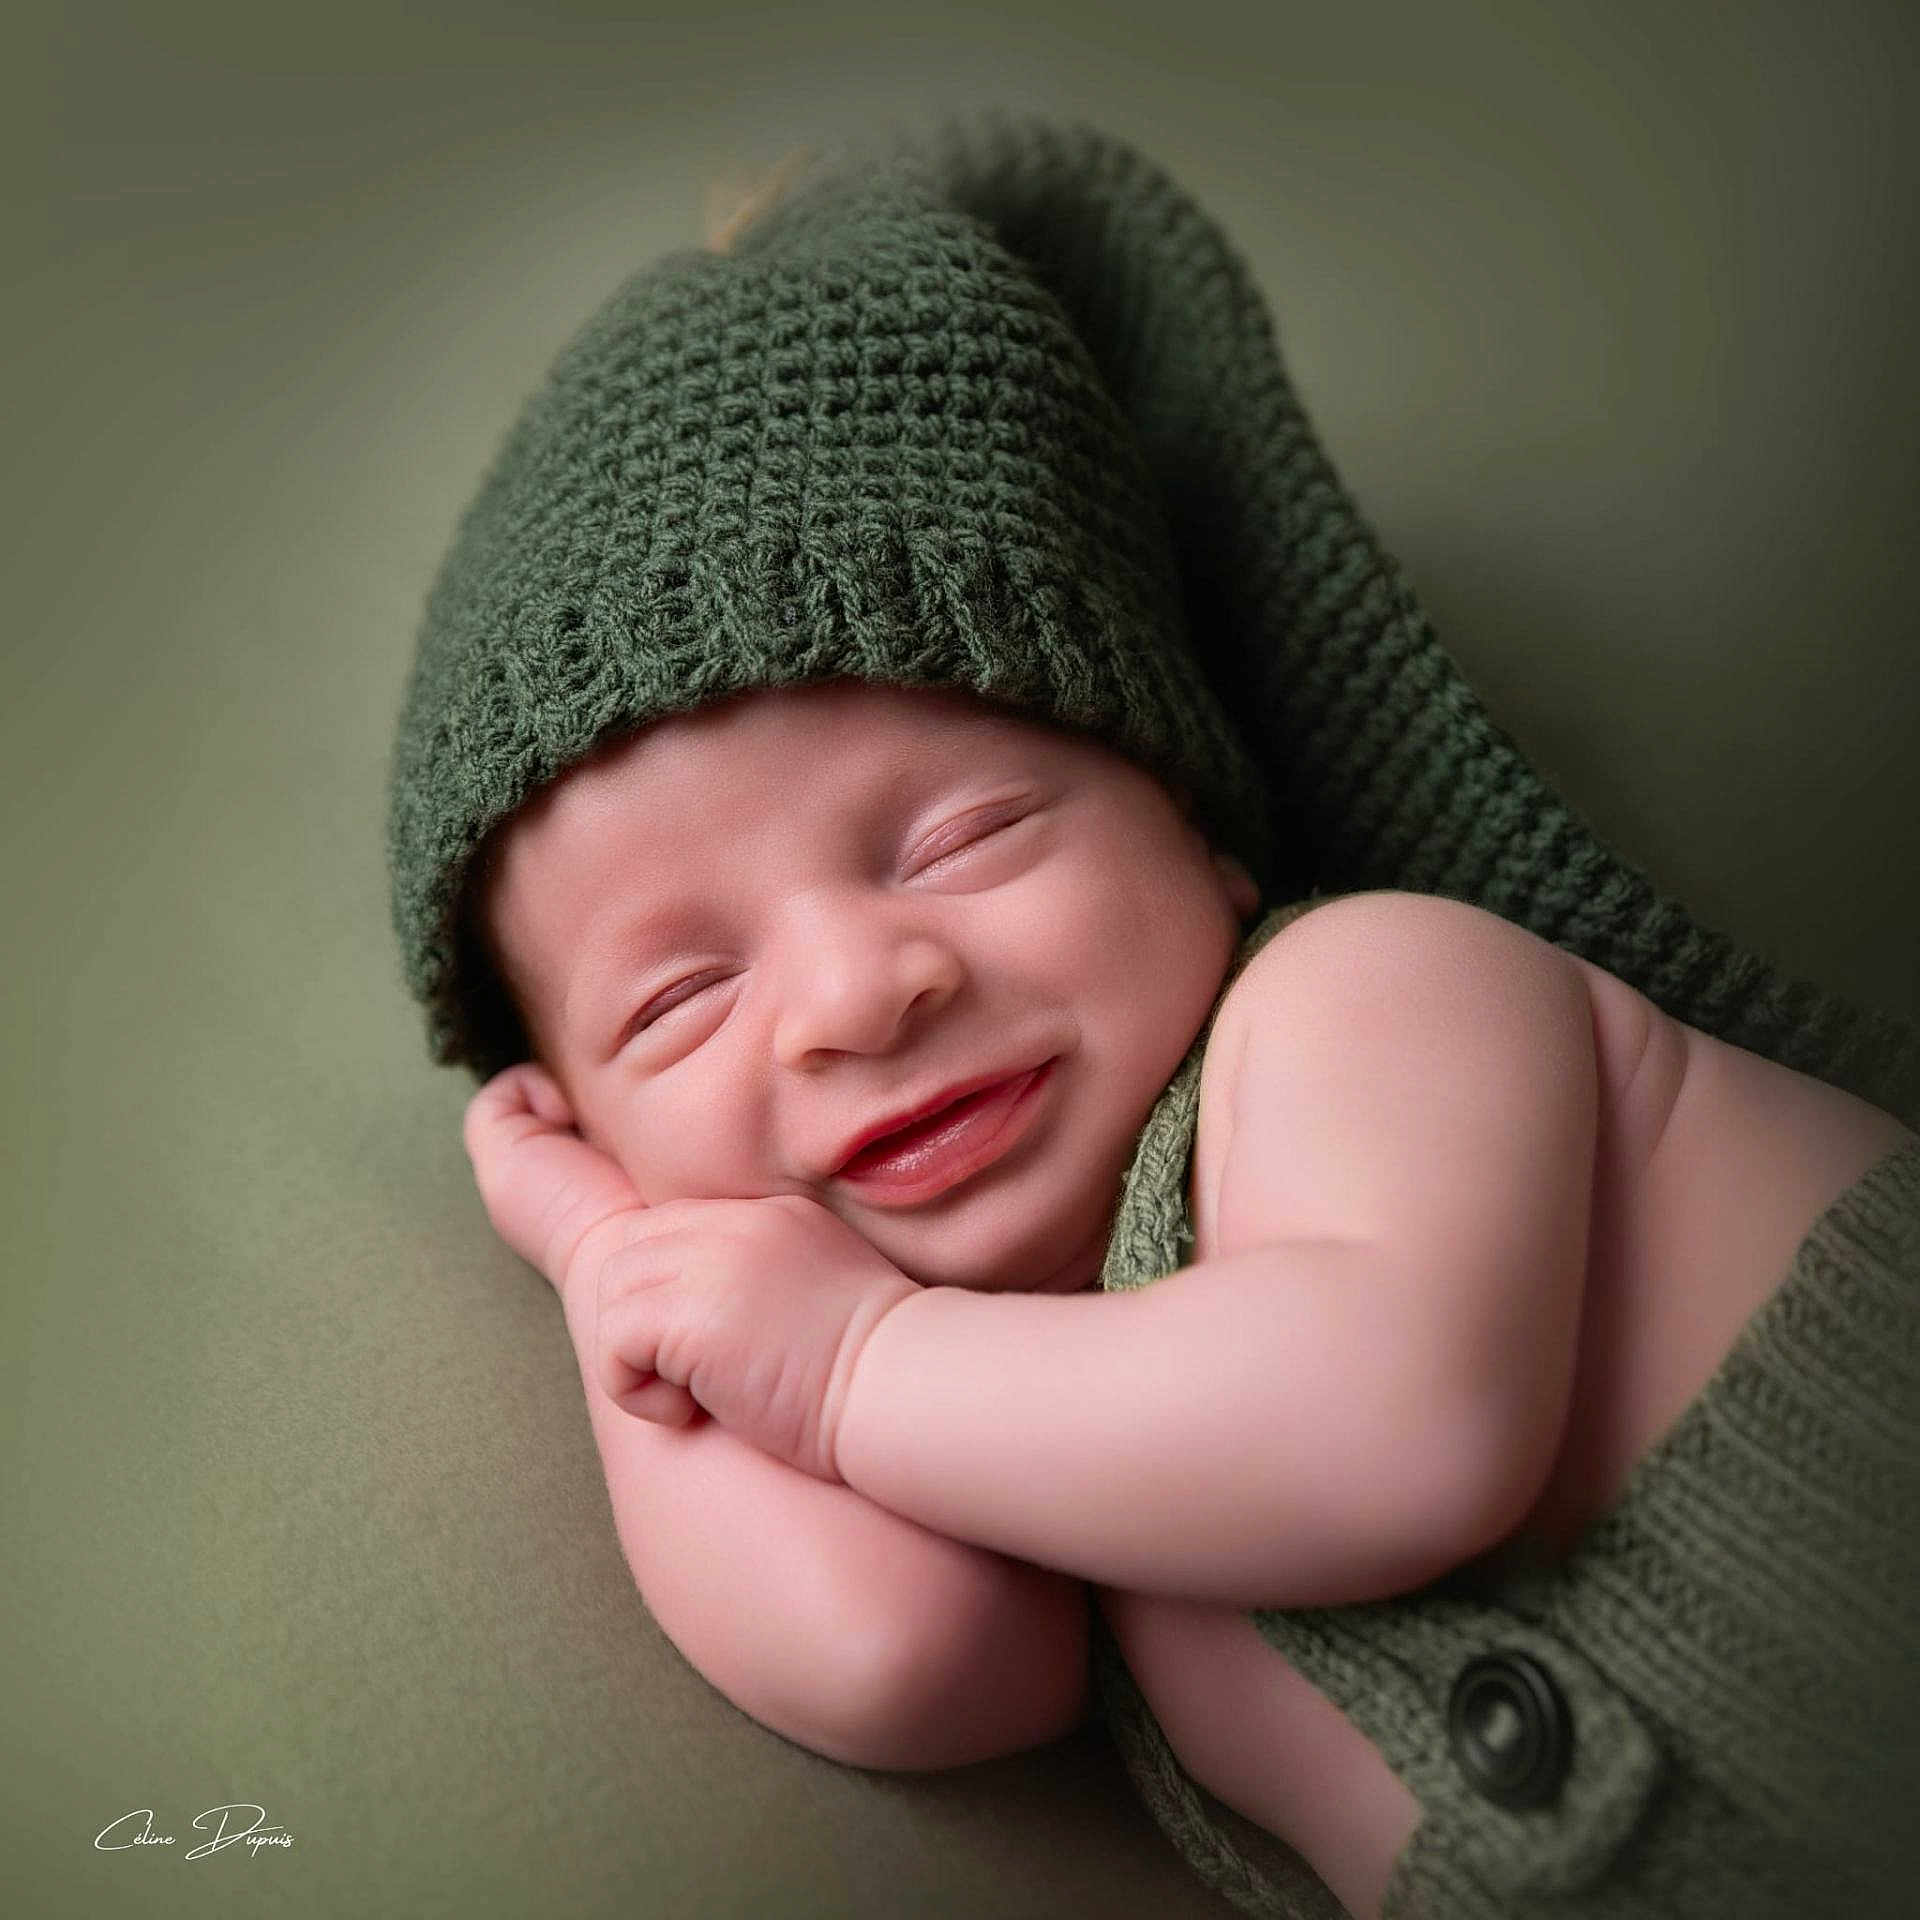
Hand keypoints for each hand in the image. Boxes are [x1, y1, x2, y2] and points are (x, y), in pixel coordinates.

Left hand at [583, 1191, 919, 1482]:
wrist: (913, 1389)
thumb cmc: (883, 1372)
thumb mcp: (823, 1291)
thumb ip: (766, 1278)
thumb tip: (709, 1315)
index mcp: (771, 1216)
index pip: (669, 1229)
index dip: (669, 1296)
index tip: (713, 1352)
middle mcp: (737, 1223)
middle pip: (629, 1255)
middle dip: (644, 1324)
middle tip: (701, 1378)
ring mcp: (712, 1261)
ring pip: (613, 1296)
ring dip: (640, 1358)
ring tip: (704, 1395)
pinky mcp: (691, 1314)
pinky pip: (613, 1345)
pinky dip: (639, 1392)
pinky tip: (699, 1410)